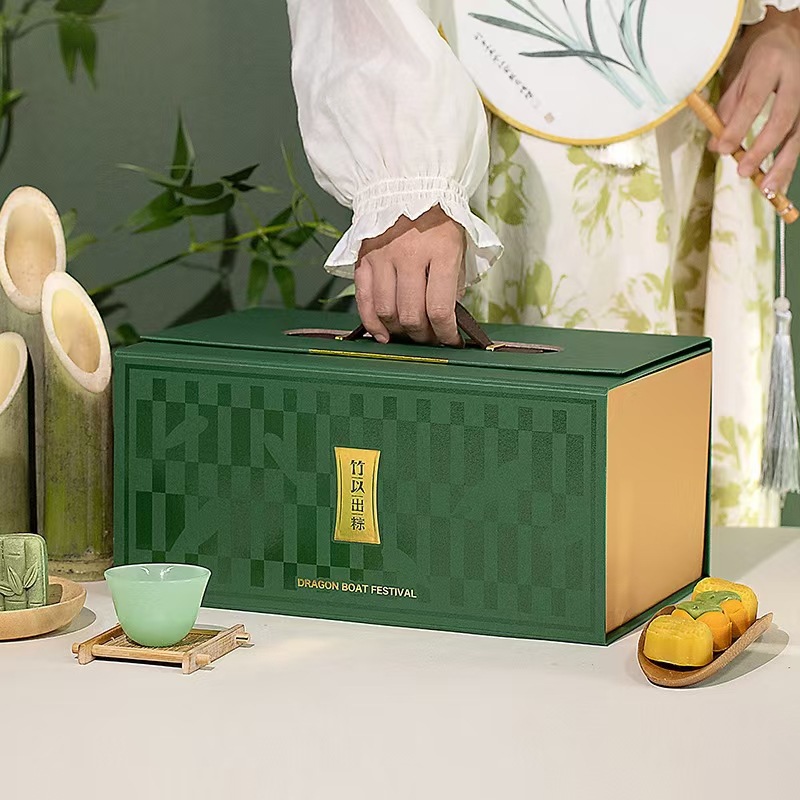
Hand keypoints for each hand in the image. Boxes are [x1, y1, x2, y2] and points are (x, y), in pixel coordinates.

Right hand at [355, 206, 465, 345]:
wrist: (408, 184)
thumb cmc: (439, 219)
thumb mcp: (458, 245)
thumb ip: (453, 281)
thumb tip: (445, 318)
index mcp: (441, 251)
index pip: (440, 308)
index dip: (446, 334)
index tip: (451, 342)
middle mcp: (410, 255)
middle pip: (411, 315)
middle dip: (423, 336)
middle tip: (431, 339)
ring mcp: (383, 258)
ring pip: (387, 312)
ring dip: (400, 331)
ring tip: (410, 334)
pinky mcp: (364, 259)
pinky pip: (364, 300)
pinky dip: (372, 323)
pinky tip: (382, 335)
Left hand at [711, 8, 799, 192]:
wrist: (789, 37)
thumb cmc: (758, 61)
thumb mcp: (737, 77)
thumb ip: (726, 111)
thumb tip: (715, 146)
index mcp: (770, 66)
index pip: (754, 101)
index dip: (739, 127)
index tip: (724, 149)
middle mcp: (795, 79)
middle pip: (783, 119)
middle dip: (763, 149)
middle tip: (744, 172)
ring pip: (798, 134)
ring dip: (783, 165)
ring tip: (768, 190)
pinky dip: (788, 164)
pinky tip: (778, 184)